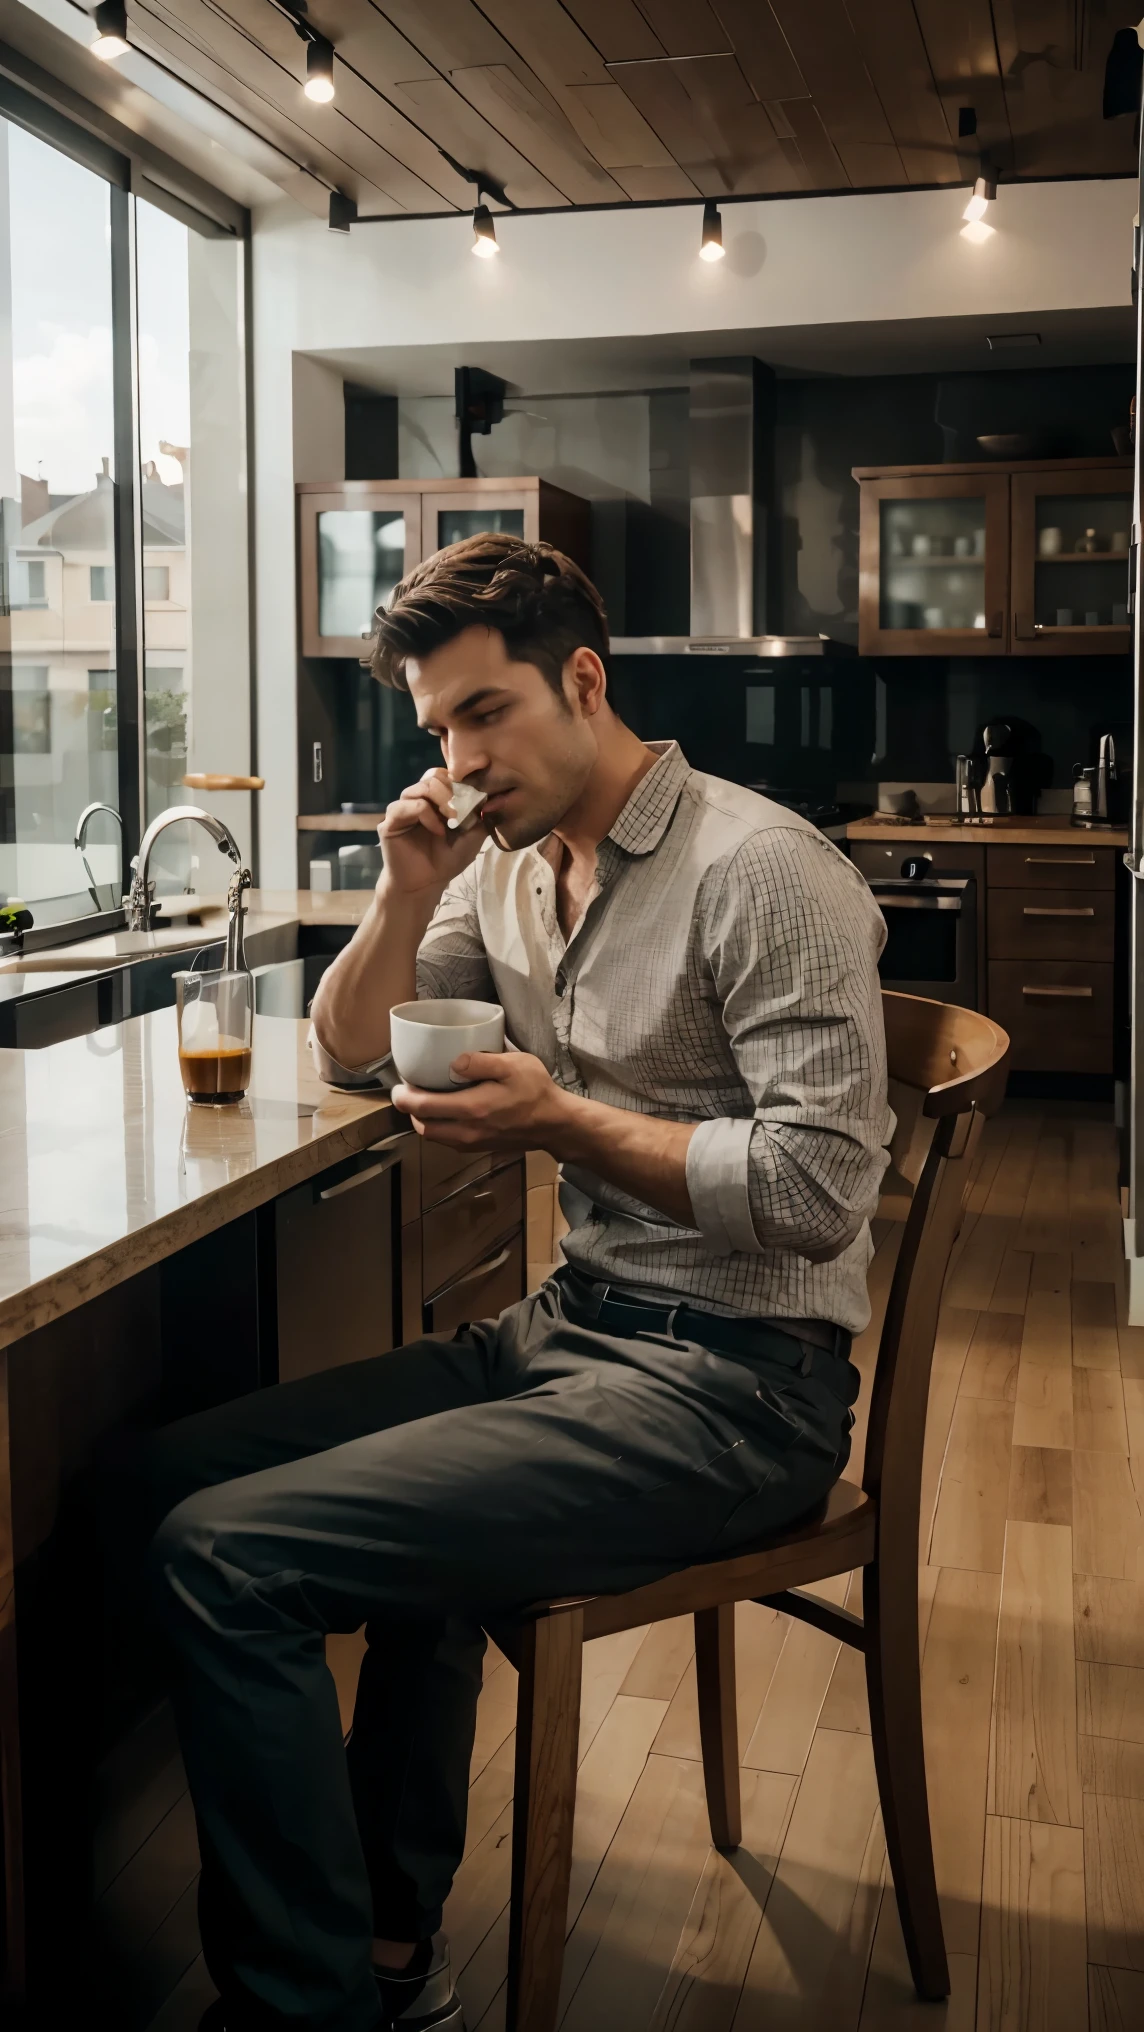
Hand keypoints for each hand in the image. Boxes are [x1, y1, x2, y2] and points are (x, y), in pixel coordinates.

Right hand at [377, 767, 484, 901]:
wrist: (425, 885)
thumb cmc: (446, 860)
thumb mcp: (472, 837)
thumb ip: (480, 817)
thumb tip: (493, 798)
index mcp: (434, 799)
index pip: (445, 775)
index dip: (460, 784)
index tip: (474, 801)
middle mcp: (416, 799)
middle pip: (433, 776)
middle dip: (453, 791)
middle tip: (463, 812)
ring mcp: (402, 808)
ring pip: (421, 787)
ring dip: (442, 800)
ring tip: (453, 820)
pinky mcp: (390, 822)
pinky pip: (409, 806)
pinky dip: (427, 815)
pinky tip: (438, 831)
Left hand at [391, 1051, 571, 1153]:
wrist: (556, 1124)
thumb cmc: (537, 1092)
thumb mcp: (514, 1065)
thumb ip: (481, 1062)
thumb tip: (453, 1062)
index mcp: (472, 1109)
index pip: (424, 1107)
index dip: (404, 1097)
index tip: (399, 1084)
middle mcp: (467, 1131)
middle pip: (423, 1127)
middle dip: (410, 1109)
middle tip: (408, 1090)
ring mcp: (473, 1143)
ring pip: (434, 1136)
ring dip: (424, 1120)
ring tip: (425, 1099)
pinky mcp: (479, 1147)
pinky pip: (448, 1140)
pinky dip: (439, 1127)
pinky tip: (446, 1111)